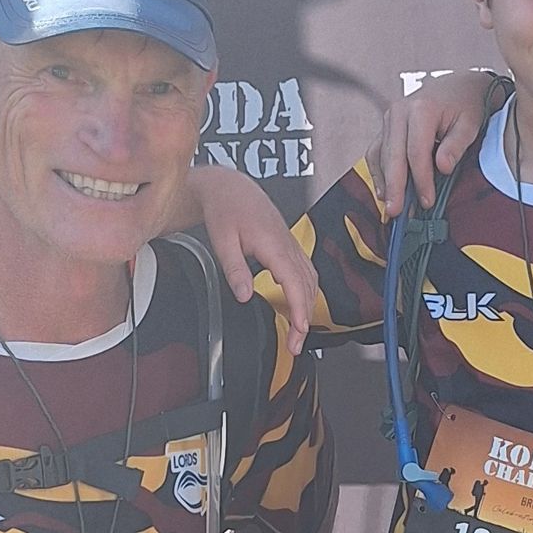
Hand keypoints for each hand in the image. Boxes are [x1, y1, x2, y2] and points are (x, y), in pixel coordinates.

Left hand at [190, 162, 311, 321]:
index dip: (300, 310)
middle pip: (307, 287)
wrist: (231, 187)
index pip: (294, 283)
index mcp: (274, 245)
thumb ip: (235, 270)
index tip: (300, 331)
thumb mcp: (222, 241)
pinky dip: (306, 291)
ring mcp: (291, 245)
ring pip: (310, 280)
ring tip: (298, 331)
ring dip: (307, 307)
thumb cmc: (226, 209)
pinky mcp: (289, 245)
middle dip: (305, 318)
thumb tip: (246, 296)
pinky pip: (306, 271)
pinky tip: (299, 304)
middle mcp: (288, 245)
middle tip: (295, 345)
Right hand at [377, 69, 493, 215]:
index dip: (421, 180)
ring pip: (380, 155)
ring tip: (390, 207)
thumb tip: (443, 168)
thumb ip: (456, 146)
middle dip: (394, 187)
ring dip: (384, 183)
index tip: (427, 202)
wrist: (459, 85)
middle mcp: (399, 112)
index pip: (416, 153)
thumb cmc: (466, 104)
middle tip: (395, 213)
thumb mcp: (470, 124)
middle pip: (393, 156)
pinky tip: (383, 191)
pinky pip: (376, 151)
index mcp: (421, 109)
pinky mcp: (386, 126)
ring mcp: (389, 119)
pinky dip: (378, 172)